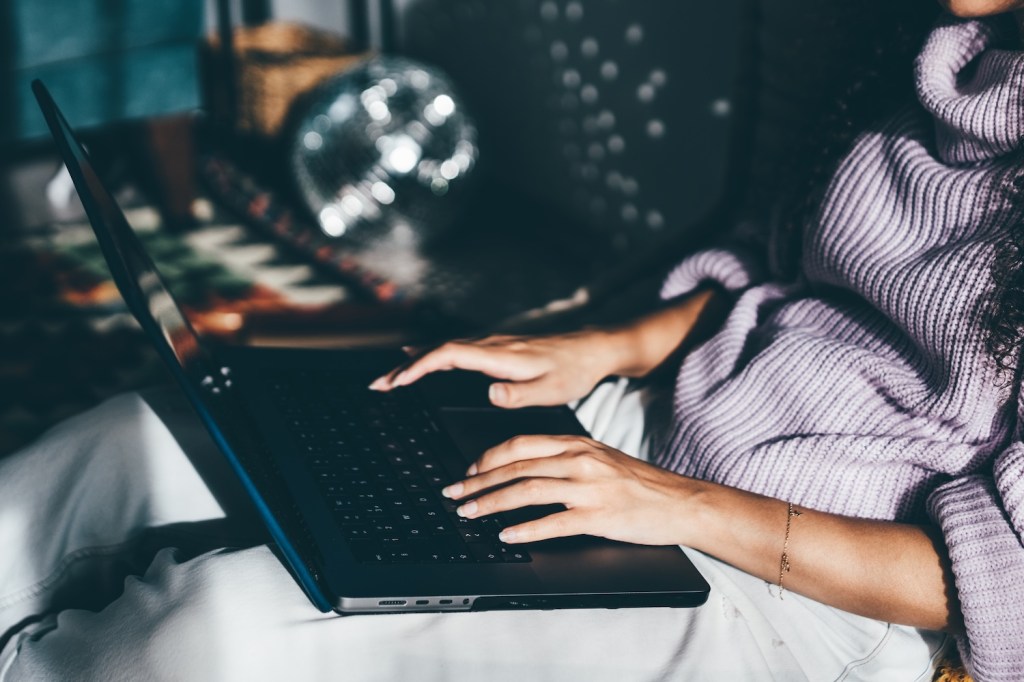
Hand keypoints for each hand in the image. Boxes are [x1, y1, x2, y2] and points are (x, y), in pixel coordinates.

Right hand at [368, 331, 625, 407]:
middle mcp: (492, 344)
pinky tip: (418, 358)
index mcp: (501, 355)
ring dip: (414, 362)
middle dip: (405, 367)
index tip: (397, 381)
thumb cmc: (573, 371)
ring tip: (388, 378)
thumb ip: (519, 394)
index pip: (449, 355)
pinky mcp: (496, 347)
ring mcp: (493, 343)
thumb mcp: (551, 390)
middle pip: (438, 350)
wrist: (593, 349)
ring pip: (444, 348)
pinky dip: (430, 355)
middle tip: (378, 385)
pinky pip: (455, 349)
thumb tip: (490, 393)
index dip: (419, 366)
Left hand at [440, 434, 698, 545]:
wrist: (681, 501)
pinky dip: (526, 529)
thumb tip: (526, 469)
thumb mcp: (601, 458)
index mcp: (577, 444)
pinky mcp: (599, 516)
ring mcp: (589, 488)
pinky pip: (554, 523)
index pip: (521, 444)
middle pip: (517, 467)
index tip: (468, 473)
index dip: (488, 458)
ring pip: (528, 490)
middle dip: (479, 482)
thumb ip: (566, 459)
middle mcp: (580, 460)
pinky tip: (507, 536)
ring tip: (470, 514)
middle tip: (454, 496)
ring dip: (493, 503)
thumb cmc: (641, 484)